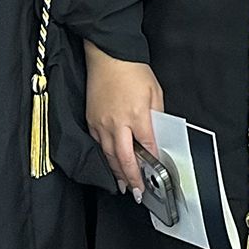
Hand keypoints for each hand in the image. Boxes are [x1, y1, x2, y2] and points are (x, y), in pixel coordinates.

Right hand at [84, 41, 161, 197]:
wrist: (108, 55)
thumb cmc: (133, 70)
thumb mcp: (154, 91)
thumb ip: (156, 116)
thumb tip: (156, 135)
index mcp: (136, 115)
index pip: (146, 146)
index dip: (151, 163)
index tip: (155, 175)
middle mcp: (117, 123)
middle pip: (124, 158)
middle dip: (131, 178)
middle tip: (137, 193)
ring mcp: (101, 123)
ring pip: (108, 155)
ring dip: (117, 173)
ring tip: (123, 186)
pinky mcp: (91, 121)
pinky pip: (98, 144)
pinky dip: (105, 158)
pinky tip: (110, 165)